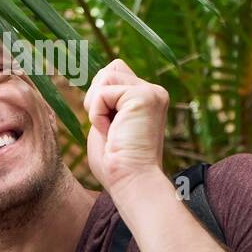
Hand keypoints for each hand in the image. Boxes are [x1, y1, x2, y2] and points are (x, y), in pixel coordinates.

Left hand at [84, 59, 168, 196]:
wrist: (131, 181)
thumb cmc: (115, 163)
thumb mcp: (108, 122)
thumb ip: (107, 98)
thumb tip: (100, 75)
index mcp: (147, 99)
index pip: (114, 73)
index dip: (101, 97)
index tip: (111, 128)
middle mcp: (154, 92)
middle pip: (109, 70)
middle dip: (97, 98)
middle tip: (110, 129)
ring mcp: (152, 92)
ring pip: (105, 76)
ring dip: (97, 106)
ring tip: (112, 130)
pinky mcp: (144, 96)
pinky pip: (102, 93)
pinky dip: (98, 114)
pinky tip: (113, 132)